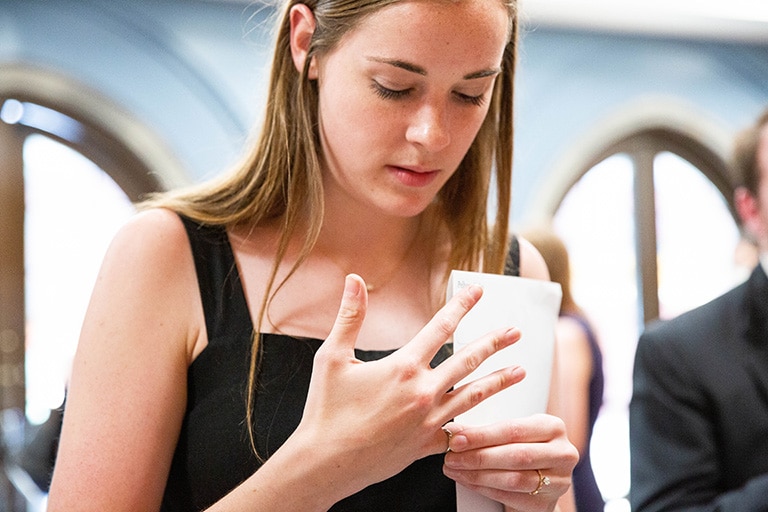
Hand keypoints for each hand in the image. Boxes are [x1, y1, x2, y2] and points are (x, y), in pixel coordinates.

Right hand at [292, 274, 525, 497]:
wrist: (325, 463)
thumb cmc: (325, 410)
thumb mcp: (332, 357)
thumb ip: (350, 317)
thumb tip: (354, 279)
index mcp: (403, 367)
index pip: (441, 327)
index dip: (461, 305)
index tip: (478, 291)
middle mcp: (423, 392)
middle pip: (468, 360)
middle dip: (494, 342)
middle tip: (515, 331)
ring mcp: (429, 421)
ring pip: (474, 396)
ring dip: (499, 381)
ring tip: (521, 371)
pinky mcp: (427, 446)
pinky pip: (460, 433)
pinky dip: (477, 425)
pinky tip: (491, 421)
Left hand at [442, 415, 578, 511]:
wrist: (541, 481)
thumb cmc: (523, 450)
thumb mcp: (511, 435)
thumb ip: (484, 432)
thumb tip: (452, 430)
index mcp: (553, 427)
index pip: (513, 430)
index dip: (482, 435)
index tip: (456, 438)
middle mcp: (562, 453)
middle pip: (514, 455)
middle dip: (478, 456)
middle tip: (452, 456)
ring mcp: (558, 481)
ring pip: (512, 479)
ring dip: (477, 474)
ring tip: (454, 468)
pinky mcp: (546, 504)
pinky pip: (510, 496)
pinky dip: (483, 488)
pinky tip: (467, 481)